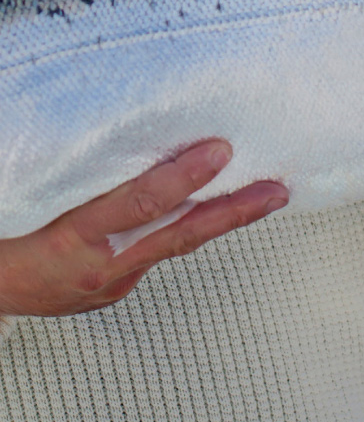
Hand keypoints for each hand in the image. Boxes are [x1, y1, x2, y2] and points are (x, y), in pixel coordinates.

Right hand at [0, 140, 287, 316]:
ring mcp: (113, 282)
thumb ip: (69, 175)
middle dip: (234, 211)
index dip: (182, 178)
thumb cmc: (0, 240)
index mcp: (71, 240)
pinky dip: (189, 227)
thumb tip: (109, 135)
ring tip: (266, 196)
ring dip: (223, 219)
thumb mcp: (24, 201)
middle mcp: (101, 266)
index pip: (139, 205)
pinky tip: (216, 209)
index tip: (218, 152)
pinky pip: (160, 250)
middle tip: (277, 190)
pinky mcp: (117, 286)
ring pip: (177, 244)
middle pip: (179, 234)